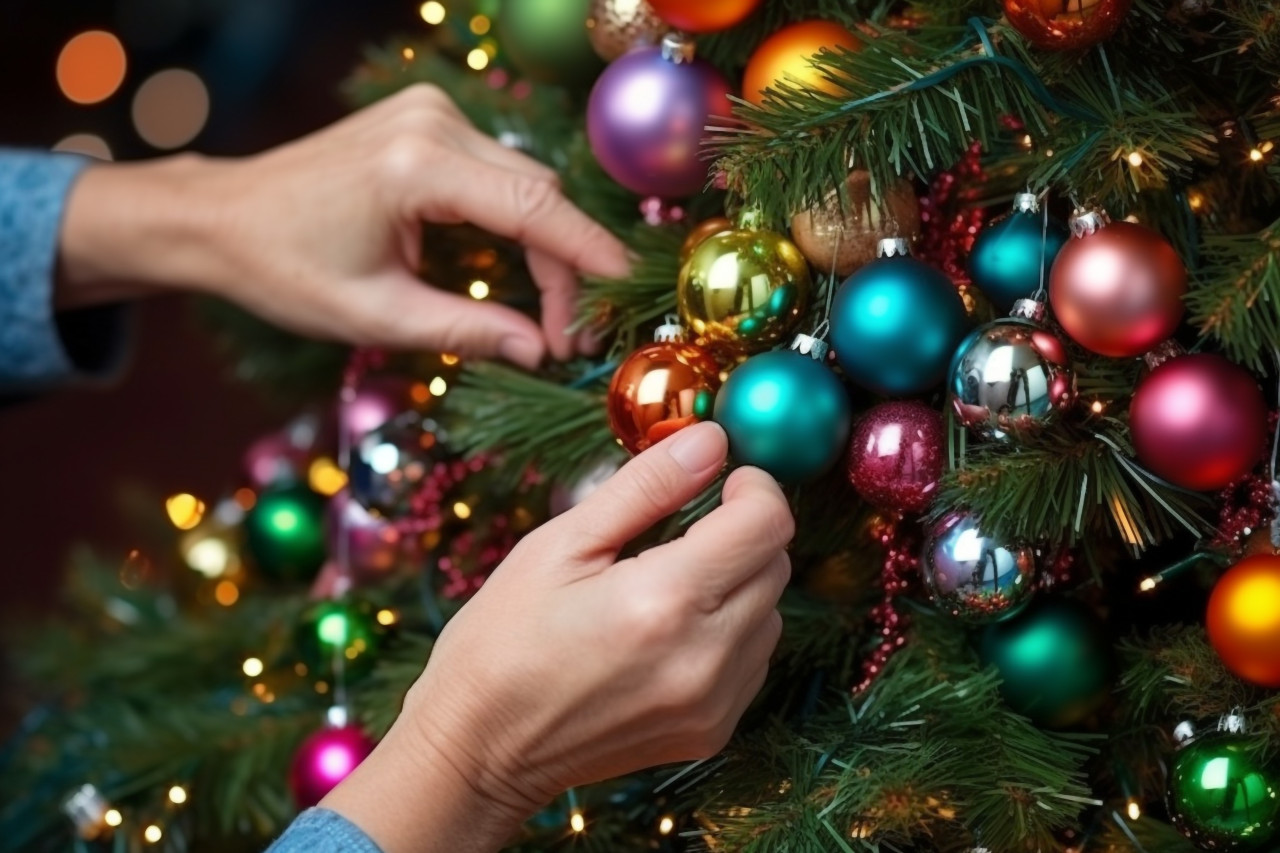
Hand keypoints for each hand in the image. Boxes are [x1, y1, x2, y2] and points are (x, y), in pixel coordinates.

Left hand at [56, 84, 629, 367]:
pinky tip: (526, 272)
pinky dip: (522, 223)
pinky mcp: (430, 122)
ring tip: (554, 317)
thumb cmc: (285, 270)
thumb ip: (467, 331)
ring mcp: (433, 114)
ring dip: (549, 248)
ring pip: (526, 184)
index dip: (586, 264)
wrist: (223, 218)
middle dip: (568, 269)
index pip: (535, 209)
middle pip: (540, 195)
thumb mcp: (377, 316)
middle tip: (573, 337)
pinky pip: (500, 174)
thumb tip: (542, 352)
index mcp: (417, 166)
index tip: (612, 315)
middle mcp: (434, 123)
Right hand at [321, 423, 793, 852]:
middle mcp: (704, 656)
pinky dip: (729, 631)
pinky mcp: (713, 730)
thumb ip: (646, 486)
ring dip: (737, 583)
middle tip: (681, 529)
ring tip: (667, 586)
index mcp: (664, 600)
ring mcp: (714, 702)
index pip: (767, 523)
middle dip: (741, 531)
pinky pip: (753, 658)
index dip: (754, 486)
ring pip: (771, 611)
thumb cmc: (504, 639)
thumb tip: (711, 440)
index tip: (723, 479)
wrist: (479, 749)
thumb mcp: (561, 543)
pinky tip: (669, 632)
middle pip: (776, 564)